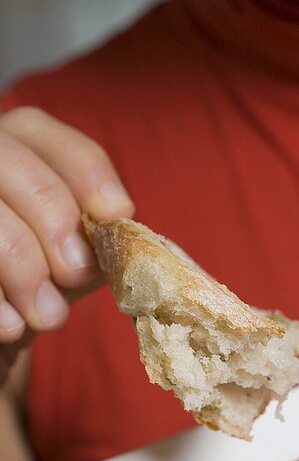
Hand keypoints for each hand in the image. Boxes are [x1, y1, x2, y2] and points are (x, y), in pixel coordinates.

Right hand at [0, 106, 134, 384]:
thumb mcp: (79, 254)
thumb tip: (123, 238)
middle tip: (75, 274)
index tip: (117, 214)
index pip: (44, 134)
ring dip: (21, 267)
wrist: (2, 326)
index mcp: (12, 145)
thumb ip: (100, 238)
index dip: (84, 170)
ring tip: (47, 317)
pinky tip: (10, 326)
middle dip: (51, 219)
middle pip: (8, 164)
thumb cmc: (44, 279)